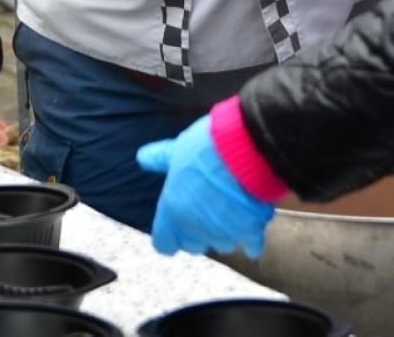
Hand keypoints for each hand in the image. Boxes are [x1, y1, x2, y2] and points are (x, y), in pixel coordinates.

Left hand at [136, 114, 274, 257]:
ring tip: (230, 211)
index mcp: (173, 211)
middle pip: (192, 245)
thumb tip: (142, 157)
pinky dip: (251, 240)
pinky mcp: (250, 230)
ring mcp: (223, 232)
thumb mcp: (178, 149)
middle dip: (197, 234)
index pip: (163, 242)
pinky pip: (251, 245)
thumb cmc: (208, 148)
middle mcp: (195, 228)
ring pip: (221, 244)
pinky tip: (252, 232)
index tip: (175, 228)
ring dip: (224, 233)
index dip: (169, 236)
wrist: (245, 149)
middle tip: (204, 213)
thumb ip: (160, 159)